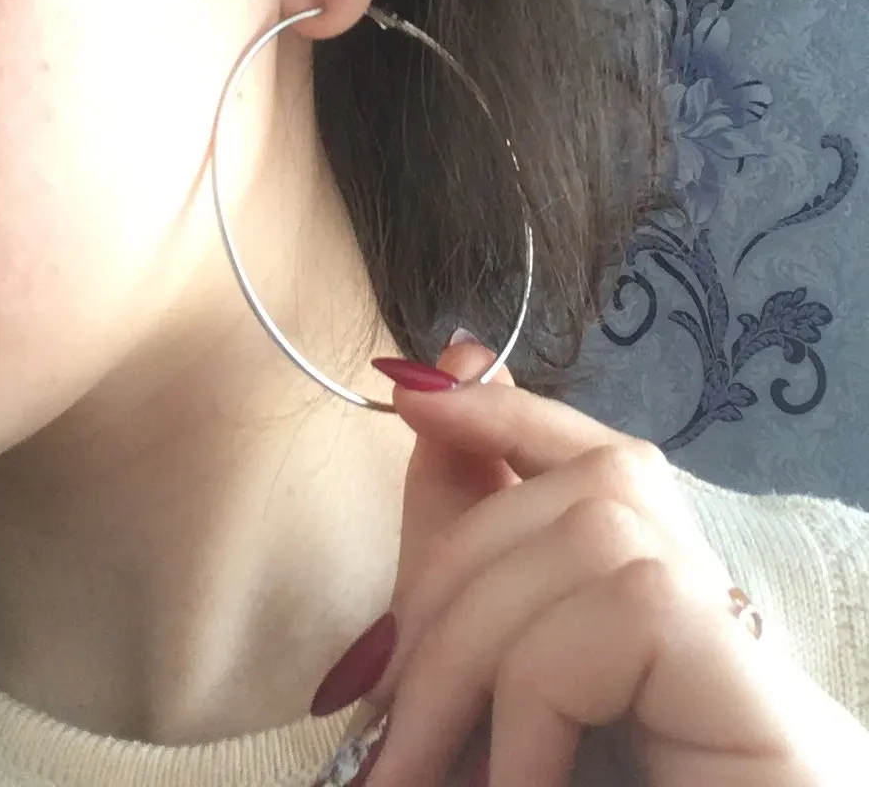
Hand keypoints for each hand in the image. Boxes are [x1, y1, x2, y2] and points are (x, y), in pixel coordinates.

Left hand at [353, 340, 866, 785]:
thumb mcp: (491, 707)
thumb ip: (463, 575)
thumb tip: (421, 399)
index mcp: (658, 616)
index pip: (597, 456)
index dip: (507, 409)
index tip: (412, 390)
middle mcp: (721, 618)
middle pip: (576, 490)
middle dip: (446, 578)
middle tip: (379, 723)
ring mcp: (751, 657)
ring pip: (589, 534)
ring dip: (470, 645)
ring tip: (421, 773)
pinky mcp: (760, 696)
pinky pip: (629, 612)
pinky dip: (536, 693)